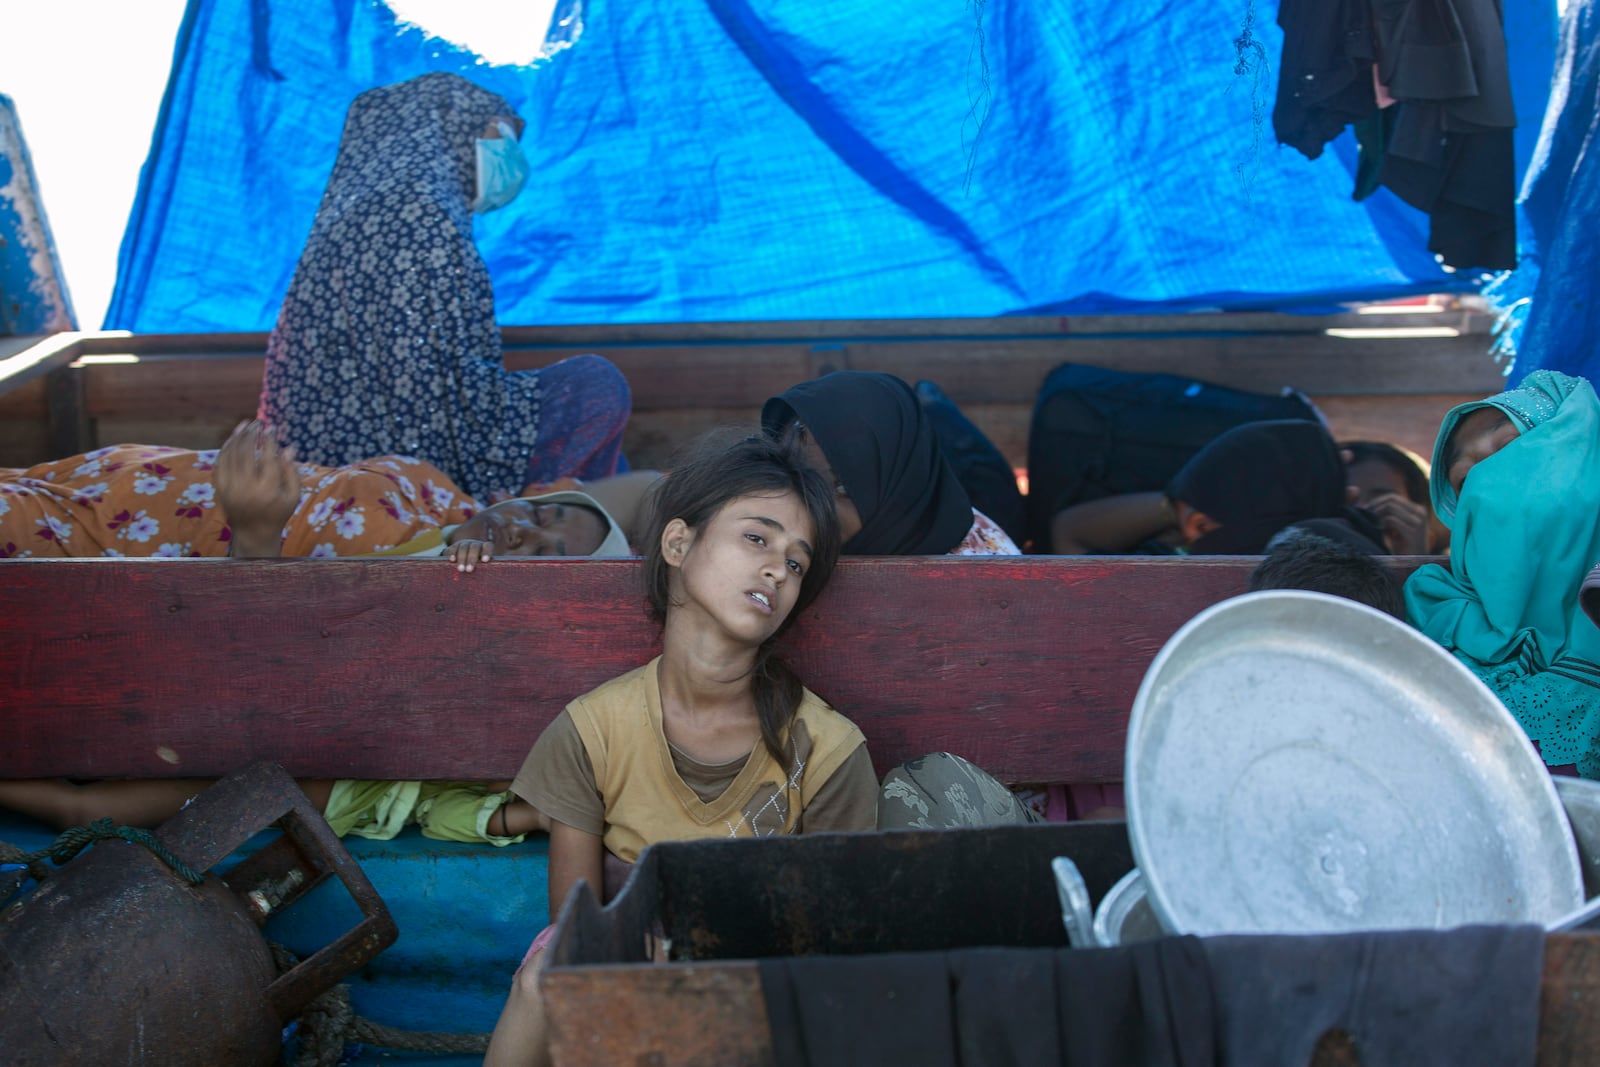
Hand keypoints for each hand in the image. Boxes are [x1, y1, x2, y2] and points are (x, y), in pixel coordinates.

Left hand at [216, 421, 299, 557]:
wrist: (253, 533)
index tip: (271, 428)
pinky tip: (232, 439)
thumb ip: (292, 473)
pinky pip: (220, 464)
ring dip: (237, 437)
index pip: (268, 458)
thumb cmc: (278, 513)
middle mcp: (247, 488)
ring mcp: (230, 488)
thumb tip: (287, 448)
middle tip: (257, 423)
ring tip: (244, 425)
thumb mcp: (293, 497)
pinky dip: (225, 449)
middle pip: (246, 453)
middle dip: (252, 434)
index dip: (269, 440)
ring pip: (231, 455)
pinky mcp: (220, 488)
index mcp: (268, 490)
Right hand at [447, 534, 493, 572]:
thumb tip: (485, 582)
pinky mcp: (454, 546)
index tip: (485, 560)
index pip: (488, 546)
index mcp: (485, 548)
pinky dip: (453, 553)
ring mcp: (464, 544)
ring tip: (461, 570)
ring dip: (462, 559)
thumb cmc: (478, 567)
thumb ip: (484, 570)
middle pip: (474, 548)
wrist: (465, 558)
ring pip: (464, 548)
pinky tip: (452, 560)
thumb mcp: (482, 567)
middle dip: (472, 558)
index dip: (487, 552)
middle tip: (469, 570)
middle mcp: (475, 544)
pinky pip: (454, 548)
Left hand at [1363, 491, 1428, 554]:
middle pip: (1391, 500)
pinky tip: (1376, 531)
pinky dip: (1380, 523)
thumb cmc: (1401, 546)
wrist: (1413, 564)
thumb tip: (1361, 500)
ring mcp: (1418, 522)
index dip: (1377, 501)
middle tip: (1364, 516)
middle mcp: (1420, 513)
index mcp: (1417, 510)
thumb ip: (1385, 514)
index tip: (1364, 510)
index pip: (1393, 497)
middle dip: (1375, 506)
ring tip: (1370, 524)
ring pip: (1390, 508)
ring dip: (1376, 514)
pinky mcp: (1413, 532)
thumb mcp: (1393, 527)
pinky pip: (1391, 520)